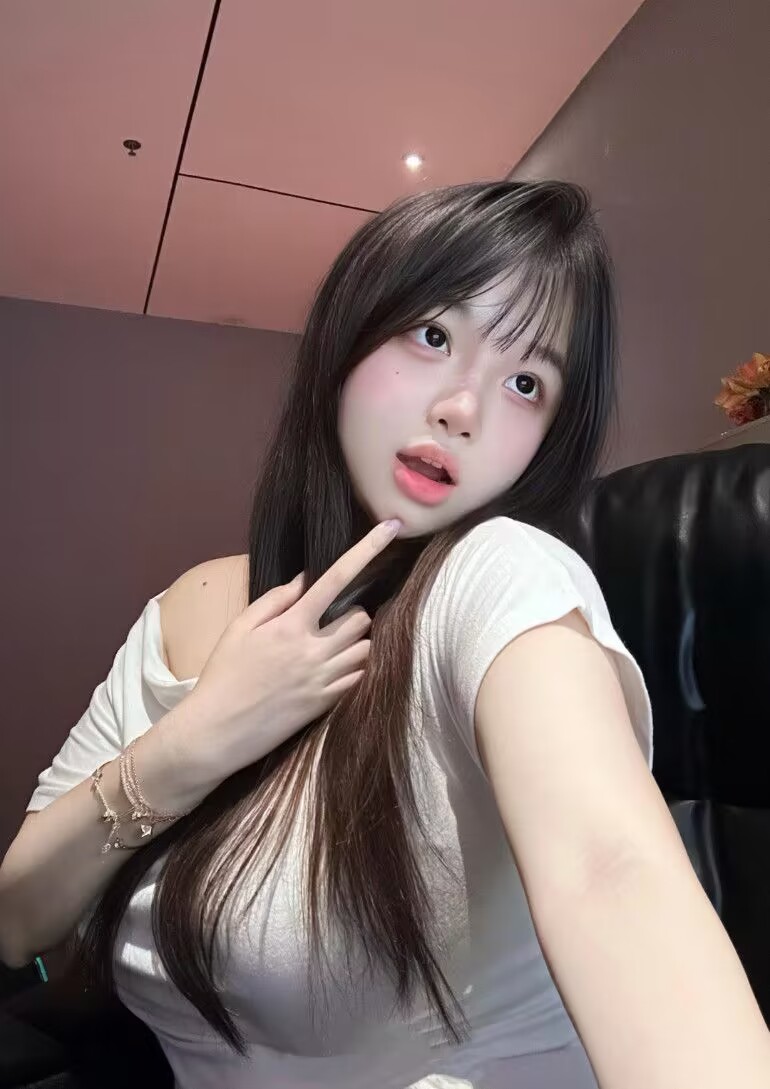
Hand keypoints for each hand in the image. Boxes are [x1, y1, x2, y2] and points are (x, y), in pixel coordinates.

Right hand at [180, 520, 400, 778]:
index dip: (368, 549)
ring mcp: (323, 679)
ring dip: (355, 643)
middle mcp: (313, 650)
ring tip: (329, 648)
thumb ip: (275, 600)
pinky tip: (330, 670)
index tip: (392, 527)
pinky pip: (359, 677)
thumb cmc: (223, 674)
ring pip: (365, 648)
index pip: (337, 578)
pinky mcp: (327, 704)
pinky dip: (353, 669)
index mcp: (291, 625)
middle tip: (329, 623)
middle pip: (361, 618)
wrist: (217, 731)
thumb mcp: (239, 628)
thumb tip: (305, 579)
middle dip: (351, 615)